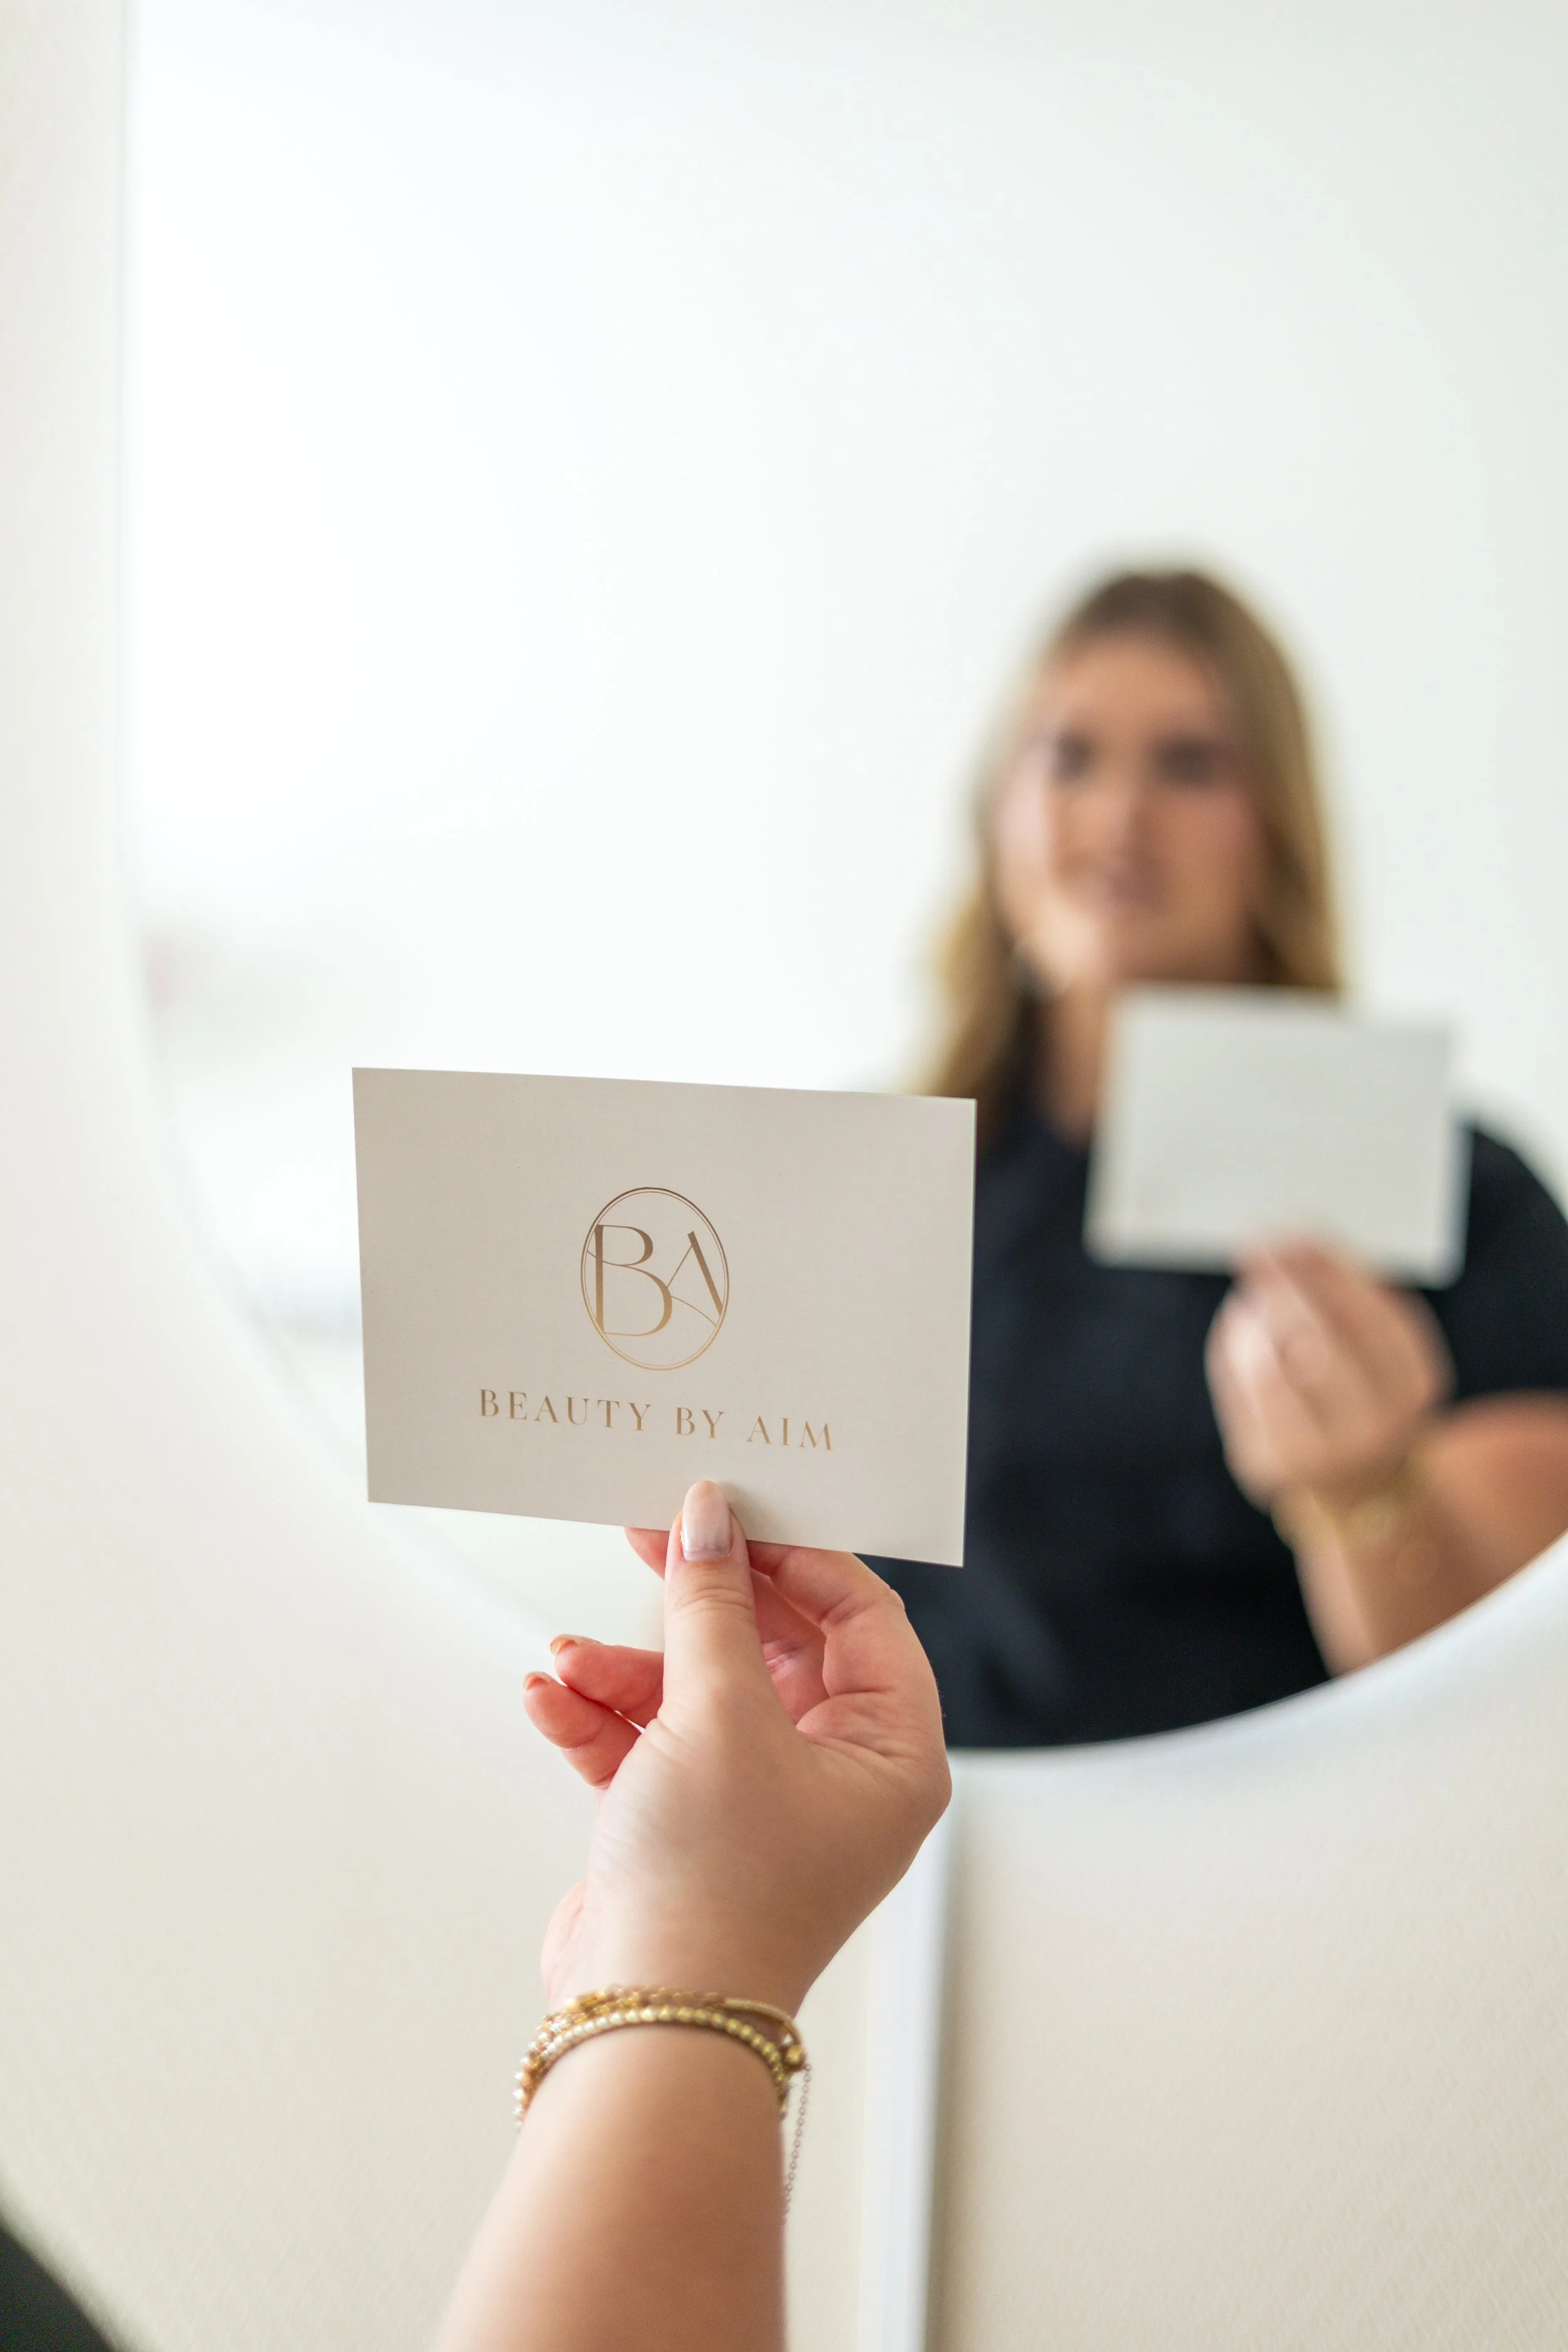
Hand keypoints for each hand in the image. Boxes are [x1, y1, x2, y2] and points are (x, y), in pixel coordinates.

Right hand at [522, 1480, 949, 2016]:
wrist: (643, 2022)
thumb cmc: (713, 1883)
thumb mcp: (716, 1714)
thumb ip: (711, 1603)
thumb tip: (709, 1514)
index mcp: (890, 1751)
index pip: (860, 1612)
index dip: (793, 1552)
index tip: (725, 1509)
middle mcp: (837, 1774)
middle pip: (773, 1643)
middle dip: (697, 1598)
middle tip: (640, 1535)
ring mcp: (761, 1801)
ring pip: (700, 1690)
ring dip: (627, 1666)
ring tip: (567, 1657)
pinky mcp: (691, 1824)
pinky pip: (653, 1742)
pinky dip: (602, 1717)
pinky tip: (550, 1697)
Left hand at [1206, 1241, 1450, 1510]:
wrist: (1361, 1478)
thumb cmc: (1367, 1383)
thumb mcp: (1378, 1337)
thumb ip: (1345, 1287)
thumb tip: (1295, 1240)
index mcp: (1415, 1384)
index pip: (1370, 1318)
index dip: (1325, 1274)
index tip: (1289, 1237)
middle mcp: (1377, 1427)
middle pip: (1320, 1347)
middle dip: (1283, 1291)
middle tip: (1255, 1249)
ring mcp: (1321, 1456)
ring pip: (1270, 1375)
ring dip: (1250, 1322)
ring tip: (1248, 1294)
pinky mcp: (1268, 1467)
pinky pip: (1239, 1397)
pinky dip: (1231, 1353)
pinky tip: (1238, 1327)